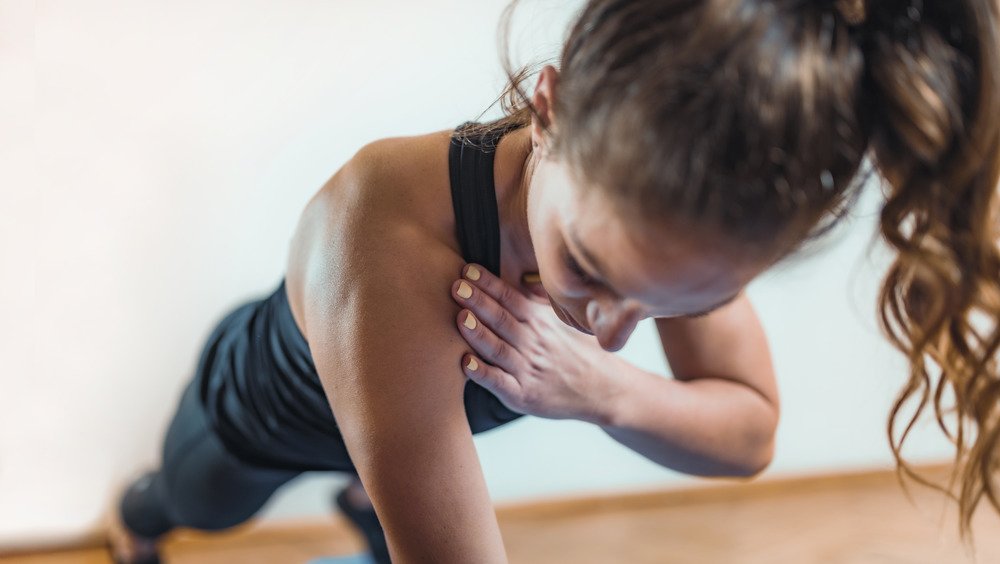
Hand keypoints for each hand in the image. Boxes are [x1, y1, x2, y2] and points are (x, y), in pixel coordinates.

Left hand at [449, 263, 617, 422]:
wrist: (604, 390)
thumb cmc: (579, 354)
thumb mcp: (564, 322)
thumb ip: (540, 302)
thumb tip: (524, 276)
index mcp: (540, 322)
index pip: (510, 298)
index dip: (488, 283)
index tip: (467, 270)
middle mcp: (533, 342)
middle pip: (501, 318)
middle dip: (478, 301)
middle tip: (456, 285)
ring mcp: (527, 369)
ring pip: (497, 348)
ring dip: (477, 333)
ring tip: (459, 317)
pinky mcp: (523, 395)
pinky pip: (499, 383)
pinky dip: (482, 373)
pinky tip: (466, 363)